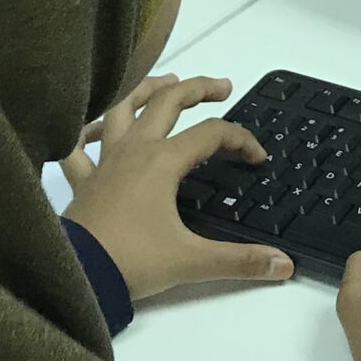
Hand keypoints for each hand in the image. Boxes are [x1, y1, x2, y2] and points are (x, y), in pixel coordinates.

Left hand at [61, 75, 293, 300]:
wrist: (76, 278)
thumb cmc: (131, 261)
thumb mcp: (192, 261)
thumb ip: (240, 260)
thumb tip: (285, 264)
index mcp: (162, 162)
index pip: (211, 134)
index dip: (240, 139)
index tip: (257, 157)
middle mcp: (133, 151)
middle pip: (167, 103)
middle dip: (198, 88)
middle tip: (222, 86)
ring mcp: (104, 162)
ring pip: (122, 109)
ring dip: (144, 90)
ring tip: (164, 82)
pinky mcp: (83, 181)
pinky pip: (78, 147)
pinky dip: (86, 132)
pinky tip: (94, 129)